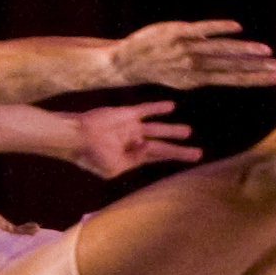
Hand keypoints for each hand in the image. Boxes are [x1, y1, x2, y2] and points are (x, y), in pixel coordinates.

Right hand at [67, 100, 200, 178]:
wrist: (76, 137)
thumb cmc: (92, 156)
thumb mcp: (114, 168)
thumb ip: (134, 160)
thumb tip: (149, 147)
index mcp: (132, 158)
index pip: (157, 158)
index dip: (172, 158)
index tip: (188, 159)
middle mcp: (134, 143)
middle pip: (162, 147)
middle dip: (179, 150)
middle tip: (198, 154)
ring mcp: (131, 128)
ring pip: (157, 129)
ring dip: (172, 130)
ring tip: (188, 132)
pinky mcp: (126, 114)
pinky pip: (145, 110)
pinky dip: (157, 108)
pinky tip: (171, 106)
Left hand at [112, 19, 275, 91]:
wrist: (123, 63)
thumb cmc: (155, 67)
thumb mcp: (181, 76)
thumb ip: (205, 70)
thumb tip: (229, 64)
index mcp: (197, 80)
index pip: (233, 79)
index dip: (257, 78)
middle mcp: (194, 67)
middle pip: (233, 68)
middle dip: (260, 70)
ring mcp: (185, 50)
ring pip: (222, 51)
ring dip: (246, 52)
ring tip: (268, 52)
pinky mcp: (176, 33)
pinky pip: (201, 30)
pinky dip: (219, 29)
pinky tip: (237, 27)